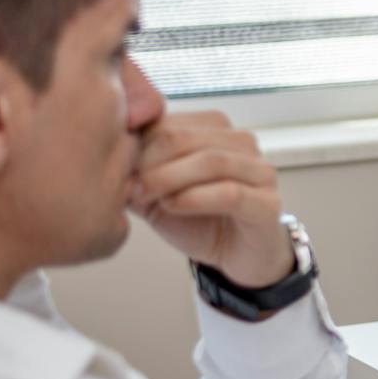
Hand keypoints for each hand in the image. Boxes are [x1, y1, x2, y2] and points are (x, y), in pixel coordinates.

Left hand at [128, 112, 294, 288]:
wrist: (236, 255)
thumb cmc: (198, 219)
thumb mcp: (157, 192)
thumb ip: (137, 171)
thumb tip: (108, 155)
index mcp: (215, 130)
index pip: (168, 122)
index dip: (137, 146)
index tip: (120, 174)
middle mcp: (242, 143)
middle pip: (185, 137)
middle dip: (150, 163)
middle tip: (129, 188)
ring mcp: (260, 171)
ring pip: (211, 161)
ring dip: (169, 179)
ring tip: (146, 198)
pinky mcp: (269, 203)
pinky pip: (231, 193)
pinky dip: (194, 198)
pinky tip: (172, 206)